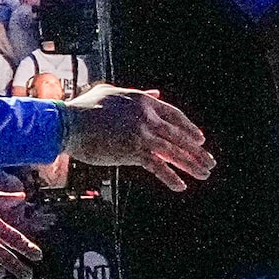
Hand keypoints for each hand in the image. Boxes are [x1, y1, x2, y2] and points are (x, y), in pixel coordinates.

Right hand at [58, 84, 215, 189]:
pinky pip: (158, 167)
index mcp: (143, 102)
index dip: (189, 129)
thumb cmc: (84, 108)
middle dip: (197, 151)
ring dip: (191, 164)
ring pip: (174, 152)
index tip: (200, 140)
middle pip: (179, 136)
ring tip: (204, 174)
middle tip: (209, 161)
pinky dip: (170, 177)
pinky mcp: (133, 151)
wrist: (68, 123)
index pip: (175, 116)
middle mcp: (147, 117)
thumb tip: (156, 93)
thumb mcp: (113, 92)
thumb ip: (137, 94)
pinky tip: (181, 186)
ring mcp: (142, 134)